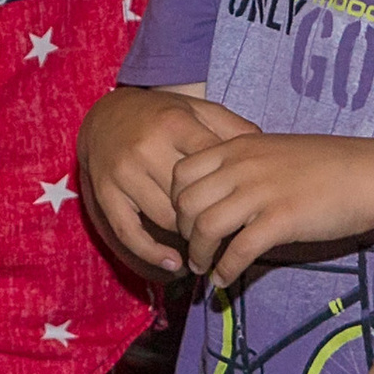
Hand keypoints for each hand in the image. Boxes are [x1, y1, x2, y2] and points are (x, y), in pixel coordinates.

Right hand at [78, 86, 259, 274]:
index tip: (250, 205)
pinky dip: (152, 253)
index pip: (214, 168)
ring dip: (189, 237)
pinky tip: (174, 263)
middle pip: (192, 199)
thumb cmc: (161, 115)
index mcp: (175, 125)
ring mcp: (123, 173)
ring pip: (166, 219)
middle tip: (231, 230)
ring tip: (208, 244)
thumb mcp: (198, 110)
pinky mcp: (104, 192)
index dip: (235, 191)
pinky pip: (129, 232)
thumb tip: (269, 153)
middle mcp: (146, 149)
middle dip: (214, 219)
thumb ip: (233, 127)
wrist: (105, 115)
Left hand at [170, 132, 373, 287]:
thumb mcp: (271, 150)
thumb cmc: (325, 164)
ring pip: (205, 227)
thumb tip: (216, 189)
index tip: (184, 219)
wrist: (371, 175)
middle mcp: (241, 168)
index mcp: (235, 147)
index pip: (180, 172)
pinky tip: (223, 279)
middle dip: (182, 231)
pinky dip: (225, 268)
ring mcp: (260, 194)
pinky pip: (238, 250)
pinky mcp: (281, 221)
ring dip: (198, 254)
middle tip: (192, 247)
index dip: (174, 200)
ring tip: (202, 268)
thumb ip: (240, 164)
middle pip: (185, 203)